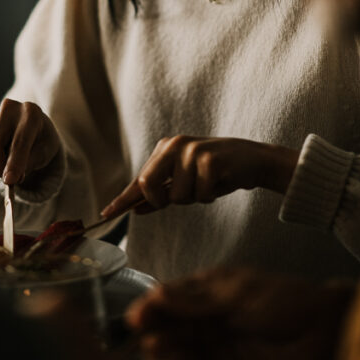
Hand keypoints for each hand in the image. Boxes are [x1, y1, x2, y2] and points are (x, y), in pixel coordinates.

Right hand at [0, 99, 60, 185]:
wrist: (34, 127)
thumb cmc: (40, 141)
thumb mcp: (43, 154)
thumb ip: (27, 164)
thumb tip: (9, 178)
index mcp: (31, 113)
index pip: (19, 141)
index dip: (14, 163)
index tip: (9, 181)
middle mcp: (10, 107)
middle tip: (8, 180)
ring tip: (11, 159)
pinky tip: (2, 150)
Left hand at [101, 136, 298, 219]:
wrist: (253, 159)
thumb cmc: (216, 172)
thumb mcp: (186, 181)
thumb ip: (161, 194)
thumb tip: (136, 209)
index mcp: (164, 149)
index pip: (139, 179)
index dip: (123, 199)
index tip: (106, 213)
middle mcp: (174, 145)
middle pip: (148, 184)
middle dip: (161, 200)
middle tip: (180, 197)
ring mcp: (191, 150)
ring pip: (178, 196)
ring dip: (194, 198)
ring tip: (207, 185)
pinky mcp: (210, 160)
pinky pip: (201, 195)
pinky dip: (210, 196)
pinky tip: (219, 183)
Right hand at [125, 267, 353, 359]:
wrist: (320, 334)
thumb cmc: (281, 301)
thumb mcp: (237, 292)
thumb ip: (196, 299)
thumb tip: (158, 294)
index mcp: (211, 288)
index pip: (174, 295)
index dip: (154, 304)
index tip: (136, 314)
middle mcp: (210, 315)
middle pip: (173, 322)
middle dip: (157, 328)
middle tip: (141, 334)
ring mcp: (218, 342)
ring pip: (183, 347)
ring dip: (168, 349)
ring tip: (157, 351)